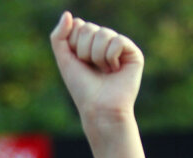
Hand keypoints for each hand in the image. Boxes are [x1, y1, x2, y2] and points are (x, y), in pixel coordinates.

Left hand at [50, 12, 143, 126]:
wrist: (98, 108)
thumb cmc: (82, 87)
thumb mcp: (64, 59)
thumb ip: (59, 36)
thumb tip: (68, 14)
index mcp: (90, 42)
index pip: (78, 25)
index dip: (73, 44)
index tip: (78, 61)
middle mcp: (105, 42)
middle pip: (89, 28)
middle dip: (84, 51)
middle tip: (91, 68)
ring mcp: (120, 47)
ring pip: (103, 33)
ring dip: (97, 56)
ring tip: (103, 71)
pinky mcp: (134, 54)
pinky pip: (118, 41)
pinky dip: (110, 57)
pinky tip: (114, 70)